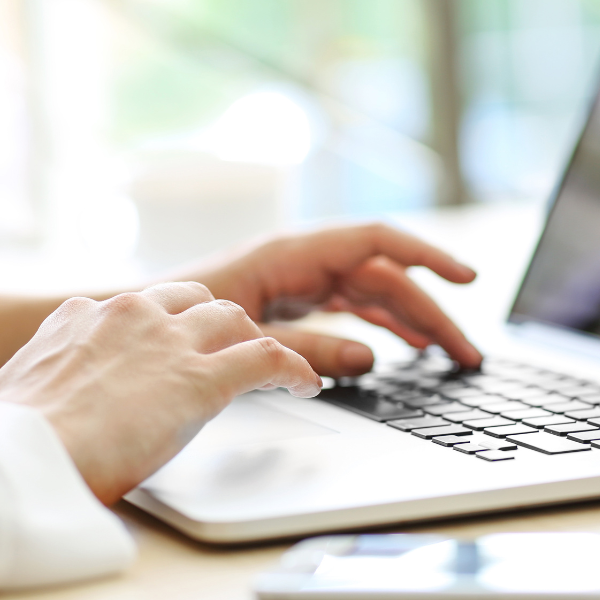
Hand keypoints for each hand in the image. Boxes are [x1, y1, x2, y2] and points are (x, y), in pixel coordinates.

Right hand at [0, 282, 319, 503]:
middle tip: (229, 354)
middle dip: (217, 325)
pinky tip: (305, 385)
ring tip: (273, 370)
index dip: (163, 330)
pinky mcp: (202, 378)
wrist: (16, 457)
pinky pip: (268, 358)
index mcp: (79, 318)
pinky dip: (293, 369)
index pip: (138, 308)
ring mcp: (168, 342)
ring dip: (257, 343)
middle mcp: (129, 315)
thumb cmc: (0, 442)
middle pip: (195, 301)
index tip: (172, 351)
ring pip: (236, 320)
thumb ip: (1, 395)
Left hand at [186, 223, 481, 376]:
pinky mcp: (290, 303)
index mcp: (290, 254)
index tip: (466, 278)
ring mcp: (297, 282)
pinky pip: (349, 309)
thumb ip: (306, 348)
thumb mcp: (245, 338)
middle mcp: (300, 262)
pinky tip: (404, 347)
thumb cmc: (177, 321)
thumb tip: (370, 356)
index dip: (425, 257)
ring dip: (411, 322)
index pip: (375, 243)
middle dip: (429, 311)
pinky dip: (380, 325)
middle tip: (467, 354)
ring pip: (370, 295)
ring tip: (448, 355)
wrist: (133, 327)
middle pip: (382, 278)